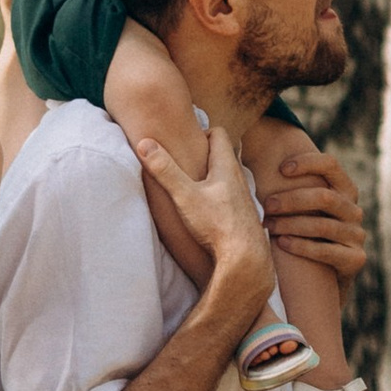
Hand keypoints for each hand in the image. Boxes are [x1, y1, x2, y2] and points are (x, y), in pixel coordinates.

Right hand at [130, 123, 276, 308]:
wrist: (246, 258)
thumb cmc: (217, 224)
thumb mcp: (185, 195)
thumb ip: (165, 170)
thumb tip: (144, 143)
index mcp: (227, 167)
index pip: (219, 134)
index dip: (202, 132)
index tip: (186, 142)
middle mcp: (239, 178)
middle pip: (223, 154)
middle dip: (205, 153)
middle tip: (185, 161)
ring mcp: (243, 197)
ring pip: (227, 176)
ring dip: (211, 175)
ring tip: (193, 184)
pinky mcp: (243, 215)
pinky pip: (230, 195)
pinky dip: (218, 194)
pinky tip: (206, 209)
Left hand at [253, 147, 366, 281]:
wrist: (325, 279)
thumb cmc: (305, 234)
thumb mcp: (303, 207)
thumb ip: (292, 185)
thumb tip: (254, 155)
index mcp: (344, 189)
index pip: (330, 165)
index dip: (306, 163)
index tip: (281, 168)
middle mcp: (354, 210)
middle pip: (324, 197)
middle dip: (291, 200)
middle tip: (266, 205)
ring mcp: (357, 235)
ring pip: (322, 225)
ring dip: (291, 225)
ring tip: (268, 226)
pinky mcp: (355, 259)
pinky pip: (326, 251)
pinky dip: (301, 246)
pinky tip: (281, 243)